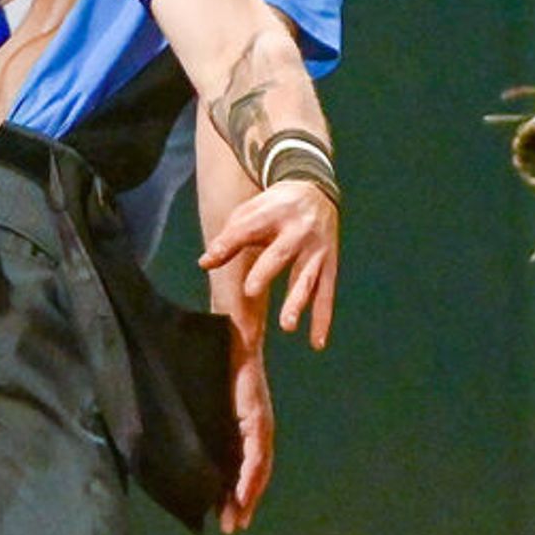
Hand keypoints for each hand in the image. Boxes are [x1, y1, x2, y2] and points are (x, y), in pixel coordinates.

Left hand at [203, 175, 338, 347]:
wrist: (316, 191)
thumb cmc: (273, 208)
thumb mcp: (249, 212)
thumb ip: (229, 238)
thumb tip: (204, 264)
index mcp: (274, 213)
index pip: (247, 228)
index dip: (228, 243)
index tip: (209, 260)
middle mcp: (298, 230)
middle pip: (280, 253)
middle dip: (265, 272)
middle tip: (250, 291)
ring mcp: (317, 249)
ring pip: (306, 278)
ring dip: (297, 302)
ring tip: (286, 326)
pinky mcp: (329, 264)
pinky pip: (326, 293)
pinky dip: (323, 319)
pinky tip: (317, 342)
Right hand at [218, 318, 275, 532]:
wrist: (232, 336)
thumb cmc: (216, 366)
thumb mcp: (208, 404)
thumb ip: (205, 425)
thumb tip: (187, 447)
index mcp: (246, 426)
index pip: (246, 466)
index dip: (239, 493)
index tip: (230, 517)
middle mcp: (257, 427)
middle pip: (255, 474)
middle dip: (244, 503)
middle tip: (232, 528)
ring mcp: (259, 421)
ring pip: (257, 468)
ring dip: (247, 496)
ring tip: (235, 519)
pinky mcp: (255, 413)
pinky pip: (255, 450)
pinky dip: (249, 474)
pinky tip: (241, 492)